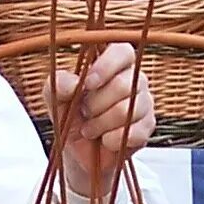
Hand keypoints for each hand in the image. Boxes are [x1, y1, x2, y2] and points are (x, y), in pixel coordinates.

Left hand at [52, 42, 156, 197]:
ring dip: (102, 124)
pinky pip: (136, 131)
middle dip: (97, 104)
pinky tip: (105, 140)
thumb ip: (59, 83)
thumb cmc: (70, 116)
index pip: (123, 51)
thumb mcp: (55, 97)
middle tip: (84, 113)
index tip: (88, 84)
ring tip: (90, 129)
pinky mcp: (148, 127)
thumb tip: (75, 83)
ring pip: (129, 110)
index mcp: (113, 64)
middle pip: (124, 84)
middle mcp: (133, 79)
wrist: (79, 151)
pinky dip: (113, 140)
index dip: (107, 66)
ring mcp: (144, 103)